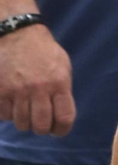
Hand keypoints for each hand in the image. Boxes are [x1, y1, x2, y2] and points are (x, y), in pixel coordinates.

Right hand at [0, 21, 73, 135]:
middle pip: (40, 126)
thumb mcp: (62, 67)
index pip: (64, 118)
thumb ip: (63, 91)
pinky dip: (8, 114)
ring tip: (25, 109)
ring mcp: (17, 90)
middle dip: (41, 128)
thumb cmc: (43, 51)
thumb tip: (60, 116)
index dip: (62, 130)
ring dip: (24, 121)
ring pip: (21, 123)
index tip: (58, 130)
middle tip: (40, 122)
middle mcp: (38, 88)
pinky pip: (4, 116)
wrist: (17, 34)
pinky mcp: (0, 90)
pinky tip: (12, 103)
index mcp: (58, 83)